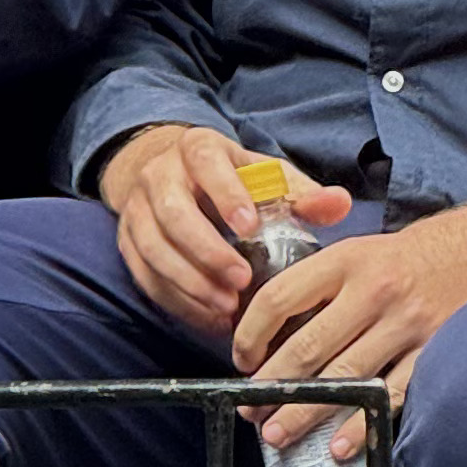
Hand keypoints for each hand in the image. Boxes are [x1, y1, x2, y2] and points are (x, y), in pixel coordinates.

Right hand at [96, 122, 351, 341]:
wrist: (172, 174)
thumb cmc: (229, 179)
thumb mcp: (264, 175)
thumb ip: (302, 193)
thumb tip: (339, 205)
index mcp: (198, 149)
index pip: (207, 164)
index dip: (227, 195)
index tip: (250, 227)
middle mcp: (160, 174)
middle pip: (173, 212)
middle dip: (207, 251)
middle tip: (241, 282)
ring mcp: (137, 209)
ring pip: (153, 248)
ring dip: (189, 282)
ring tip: (226, 307)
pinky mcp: (127, 242)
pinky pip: (144, 275)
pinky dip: (176, 300)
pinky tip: (208, 317)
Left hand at [238, 173, 466, 459]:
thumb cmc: (426, 254)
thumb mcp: (370, 249)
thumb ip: (326, 282)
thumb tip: (279, 328)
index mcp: (348, 260)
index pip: (281, 296)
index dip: (251, 332)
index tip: (241, 358)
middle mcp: (375, 290)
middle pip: (308, 347)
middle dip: (271, 386)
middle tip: (250, 412)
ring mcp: (407, 324)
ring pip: (344, 377)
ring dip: (305, 411)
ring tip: (279, 433)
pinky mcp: (435, 351)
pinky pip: (391, 395)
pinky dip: (363, 424)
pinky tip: (340, 445)